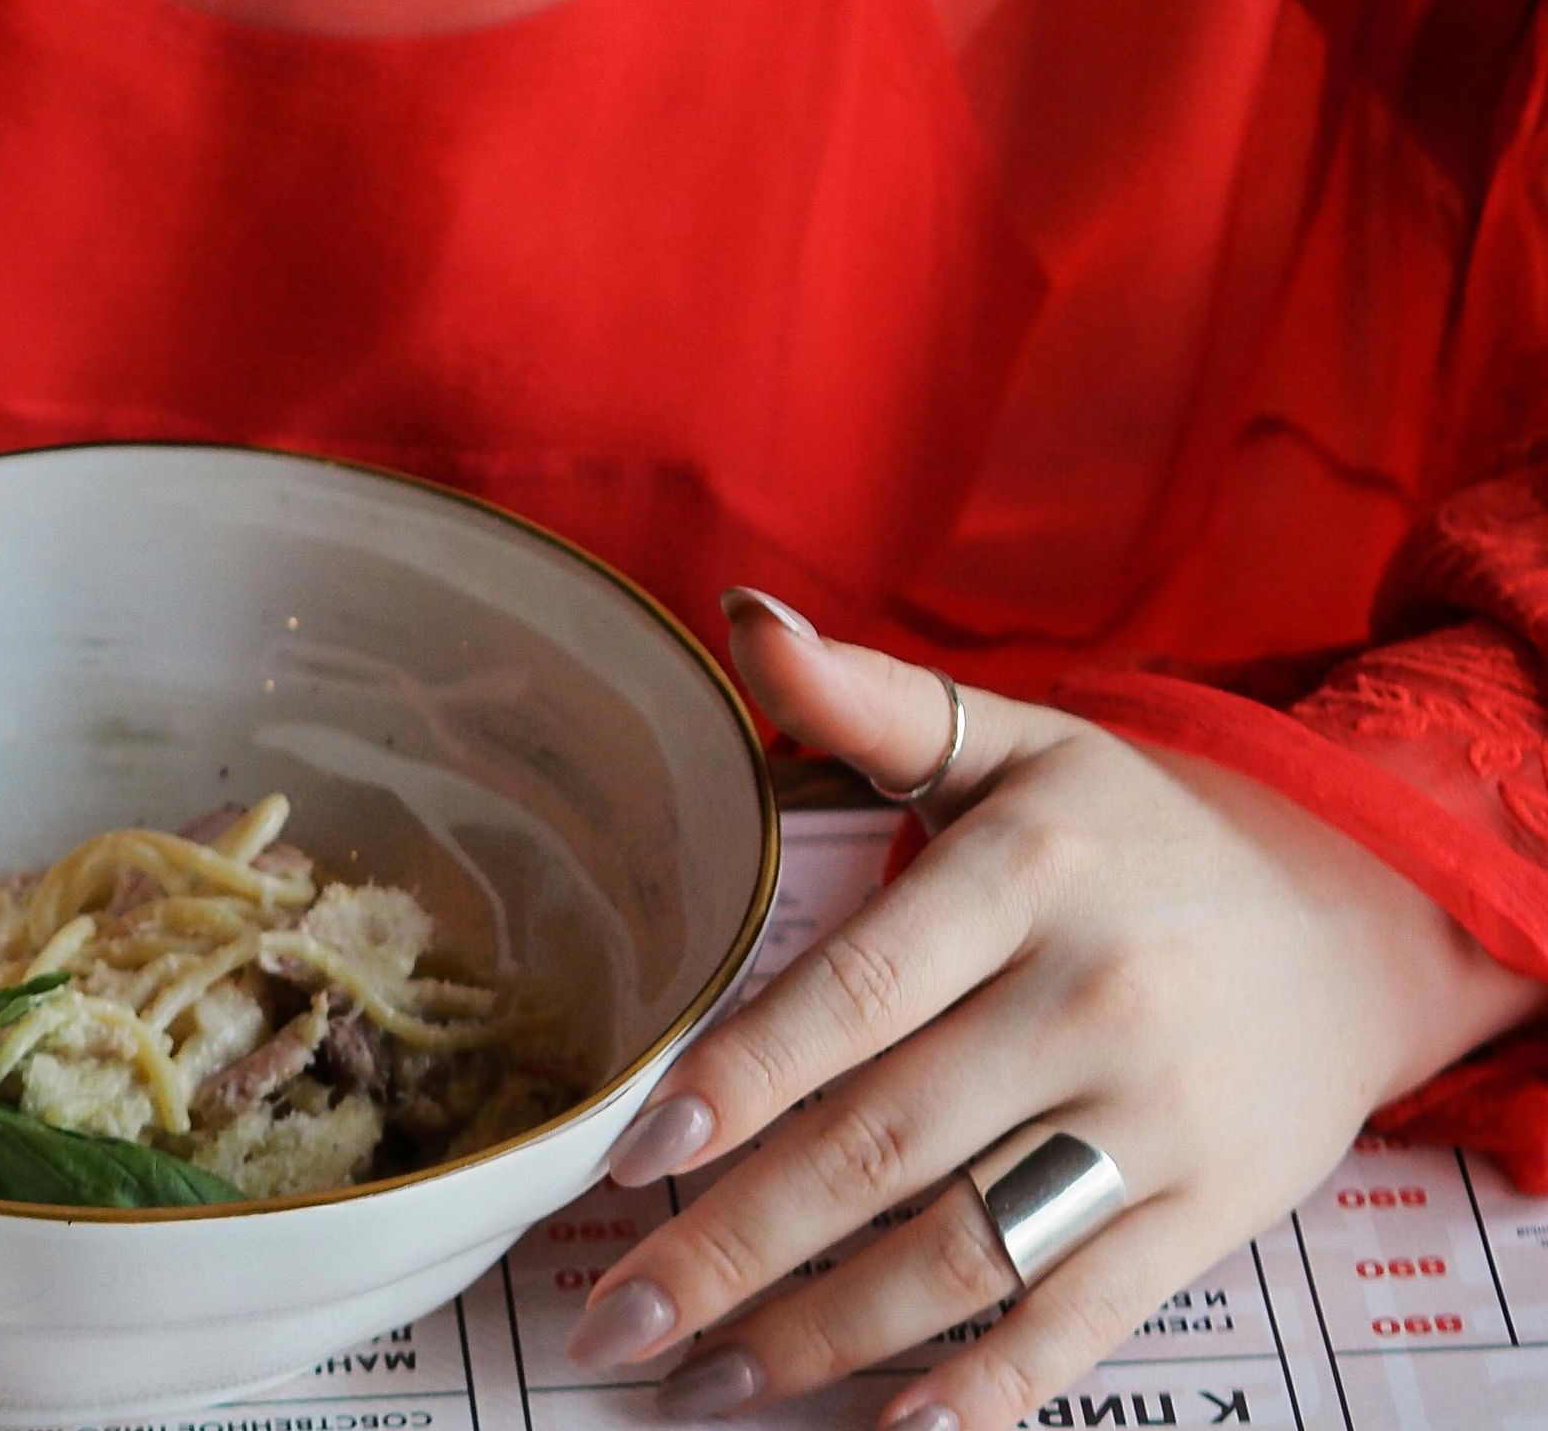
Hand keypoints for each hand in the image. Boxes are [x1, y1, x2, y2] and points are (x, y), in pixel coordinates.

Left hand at [565, 589, 1541, 1430]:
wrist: (1353, 910)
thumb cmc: (1133, 828)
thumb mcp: (1011, 737)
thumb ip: (866, 696)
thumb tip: (737, 615)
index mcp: (1023, 871)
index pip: (858, 993)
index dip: (744, 1079)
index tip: (635, 1155)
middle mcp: (1089, 999)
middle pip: (885, 1145)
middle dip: (735, 1245)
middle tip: (614, 1321)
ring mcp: (1156, 1120)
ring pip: (964, 1250)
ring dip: (823, 1336)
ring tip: (704, 1384)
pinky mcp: (1211, 1215)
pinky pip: (1083, 1322)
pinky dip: (986, 1391)